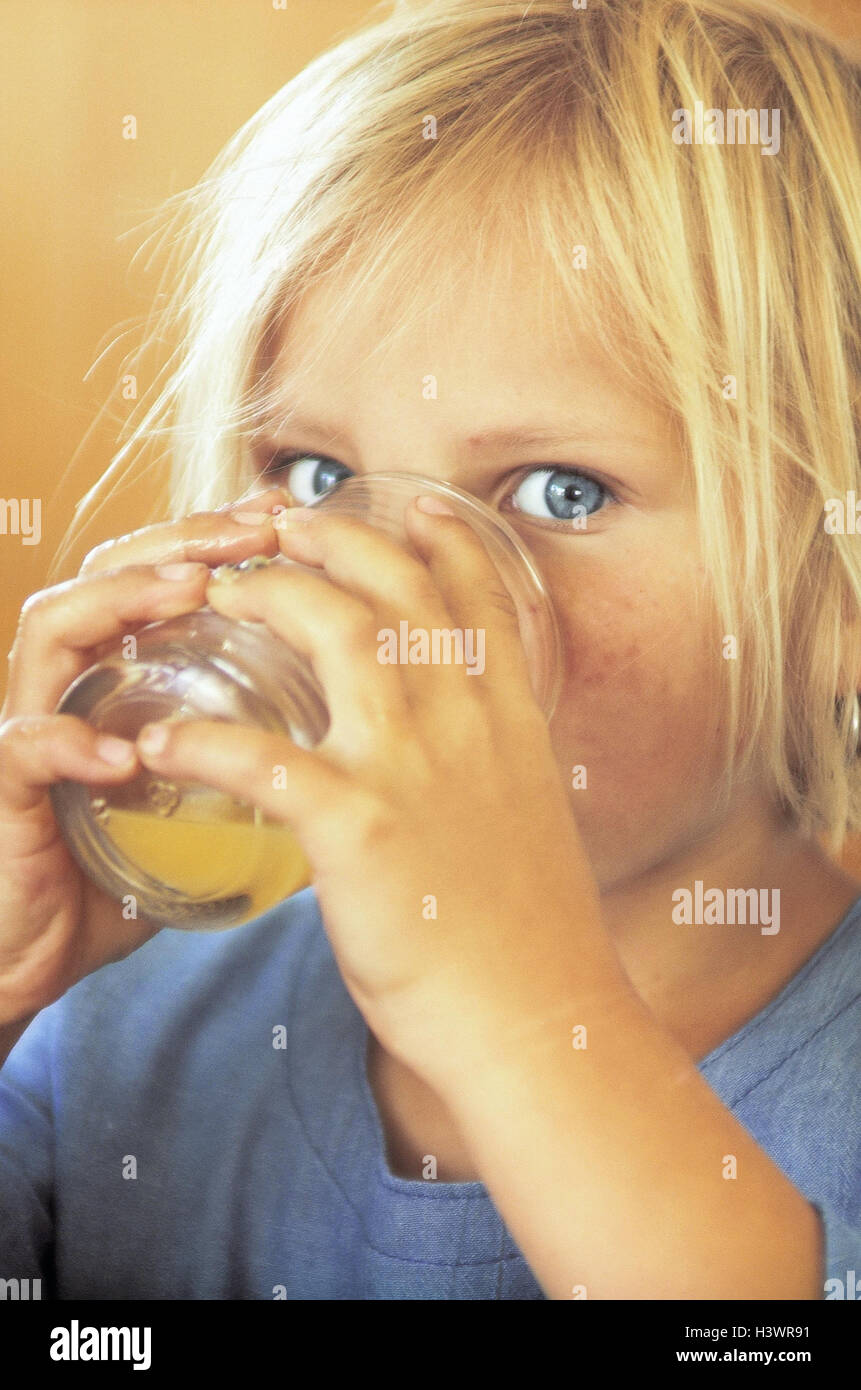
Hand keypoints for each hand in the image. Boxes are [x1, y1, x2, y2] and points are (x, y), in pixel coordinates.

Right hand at [0, 489, 287, 1026]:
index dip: (214, 537)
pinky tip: (125, 753)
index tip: (280, 515)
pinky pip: (26, 749)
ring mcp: (30, 729)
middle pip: (108, 575)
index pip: (157, 577)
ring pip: (53, 630)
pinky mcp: (4, 793)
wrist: (39, 957)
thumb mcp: (200, 807)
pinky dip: (71, 743)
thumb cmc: (119, 875)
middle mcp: (71, 685)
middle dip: (182, 542)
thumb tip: (351, 749)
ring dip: (121, 603)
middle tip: (251, 529)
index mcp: (118, 677)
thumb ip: (252, 767)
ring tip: (187, 596)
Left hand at [133, 501, 616, 1085]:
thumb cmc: (531, 939)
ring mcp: (412, 765)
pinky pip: (262, 758)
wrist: (540, 1019)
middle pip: (394, 588)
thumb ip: (495, 772)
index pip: (481, 603)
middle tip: (288, 522)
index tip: (419, 503)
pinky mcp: (358, 825)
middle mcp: (465, 722)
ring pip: (331, 629)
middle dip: (336, 537)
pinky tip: (163, 738)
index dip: (448, 541)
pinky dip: (203, 740)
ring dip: (270, 594)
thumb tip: (464, 760)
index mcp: (511, 722)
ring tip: (226, 590)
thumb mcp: (530, 825)